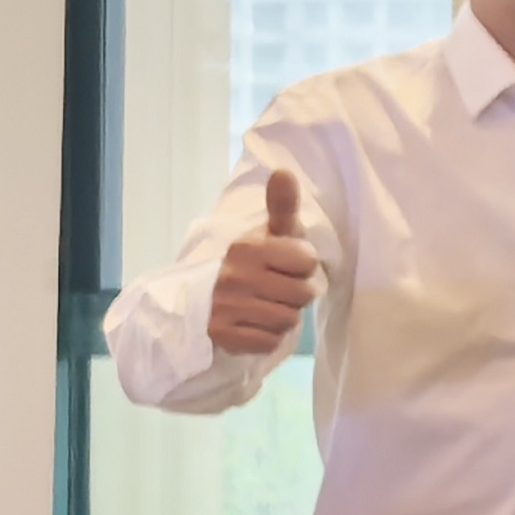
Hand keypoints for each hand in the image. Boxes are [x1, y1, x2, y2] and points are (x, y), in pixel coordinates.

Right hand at [207, 166, 320, 357]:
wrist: (207, 299)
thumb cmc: (256, 263)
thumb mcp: (273, 234)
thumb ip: (283, 206)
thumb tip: (284, 171)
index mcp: (248, 247)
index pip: (307, 261)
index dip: (303, 267)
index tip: (286, 265)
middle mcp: (233, 275)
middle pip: (303, 295)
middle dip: (296, 295)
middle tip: (275, 289)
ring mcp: (224, 305)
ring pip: (287, 321)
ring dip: (282, 318)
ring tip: (264, 306)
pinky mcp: (219, 334)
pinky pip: (268, 342)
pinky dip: (265, 338)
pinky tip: (251, 325)